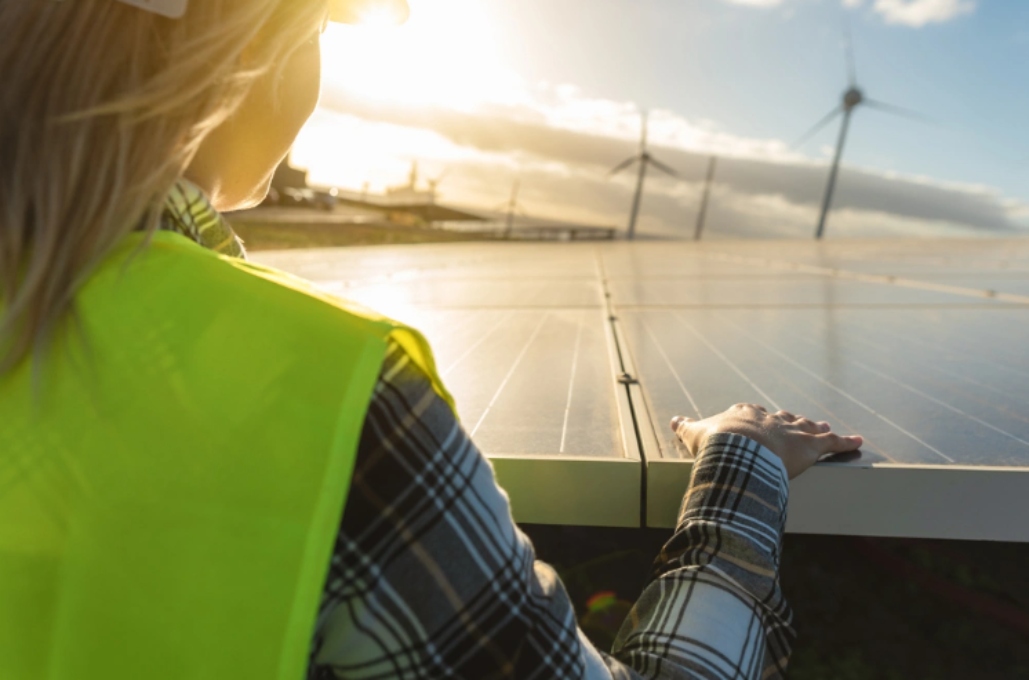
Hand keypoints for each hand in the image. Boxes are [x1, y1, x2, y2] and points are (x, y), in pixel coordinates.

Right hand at [671, 404, 862, 478]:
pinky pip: (832, 444)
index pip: (752, 412)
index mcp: (744, 415)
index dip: (755, 417)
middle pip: (782, 418)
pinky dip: (846, 443)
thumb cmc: (715, 443)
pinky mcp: (810, 446)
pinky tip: (858, 441)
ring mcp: (792, 431)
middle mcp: (770, 419)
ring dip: (816, 428)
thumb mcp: (694, 434)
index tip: (756, 417)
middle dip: (789, 421)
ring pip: (808, 427)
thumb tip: (674, 420)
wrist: (737, 449)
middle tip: (796, 422)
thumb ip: (686, 427)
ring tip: (825, 426)